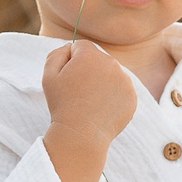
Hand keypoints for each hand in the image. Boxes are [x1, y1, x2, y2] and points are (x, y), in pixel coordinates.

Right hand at [39, 39, 137, 181]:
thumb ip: (57, 54)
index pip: (80, 47)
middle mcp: (111, 63)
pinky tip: (101, 108)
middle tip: (79, 93)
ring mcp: (125, 80)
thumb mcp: (49, 75)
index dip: (70, 62)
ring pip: (110, 74)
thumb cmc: (62, 105)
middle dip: (88, 71)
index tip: (68, 80)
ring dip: (101, 83)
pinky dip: (112, 97)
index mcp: (90, 55)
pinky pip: (121, 90)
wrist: (81, 134)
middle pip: (97, 60)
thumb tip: (70, 48)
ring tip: (90, 102)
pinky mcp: (132, 96)